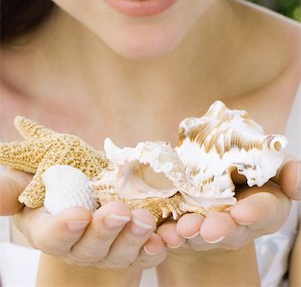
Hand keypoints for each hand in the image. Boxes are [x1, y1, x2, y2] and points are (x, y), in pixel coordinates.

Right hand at [0, 169, 166, 269]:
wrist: (90, 192)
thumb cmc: (54, 184)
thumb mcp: (30, 182)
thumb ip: (14, 188)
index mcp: (51, 230)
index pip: (53, 237)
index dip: (64, 228)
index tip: (78, 214)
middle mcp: (80, 246)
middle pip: (91, 247)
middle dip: (106, 230)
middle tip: (120, 211)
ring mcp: (110, 250)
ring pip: (122, 252)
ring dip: (135, 238)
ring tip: (146, 219)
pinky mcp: (135, 247)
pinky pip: (146, 252)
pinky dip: (157, 245)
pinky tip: (165, 237)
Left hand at [157, 159, 300, 250]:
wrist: (216, 177)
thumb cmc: (249, 167)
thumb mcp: (273, 163)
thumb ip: (287, 169)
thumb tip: (295, 181)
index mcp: (265, 207)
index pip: (264, 212)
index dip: (254, 213)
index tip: (242, 213)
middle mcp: (239, 223)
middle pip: (231, 230)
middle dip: (219, 229)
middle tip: (208, 229)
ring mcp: (211, 226)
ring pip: (201, 234)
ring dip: (191, 233)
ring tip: (181, 230)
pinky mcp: (185, 224)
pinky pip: (176, 232)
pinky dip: (168, 234)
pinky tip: (163, 233)